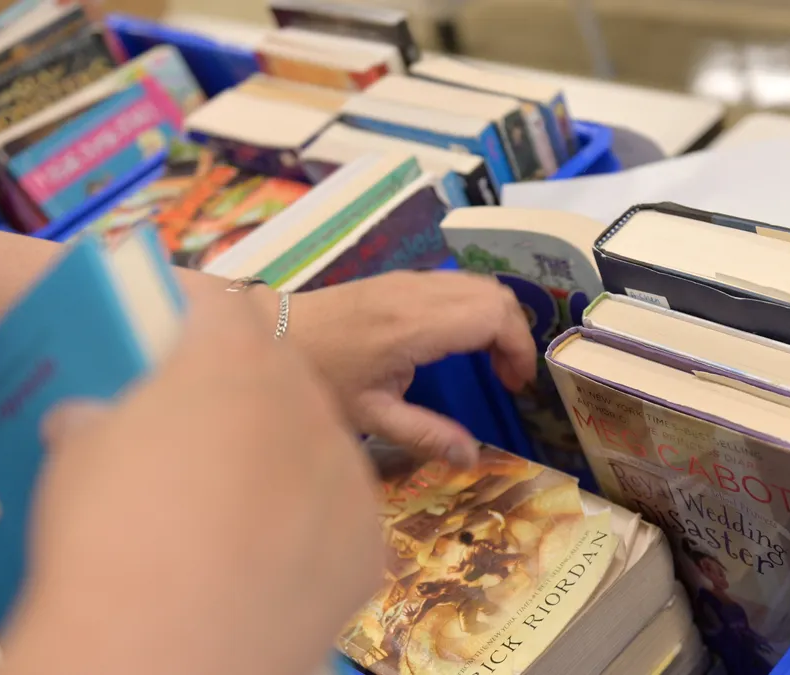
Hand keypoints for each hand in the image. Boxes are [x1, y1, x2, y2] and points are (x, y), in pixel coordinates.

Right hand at [0, 287, 382, 674]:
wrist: (166, 645)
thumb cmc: (109, 532)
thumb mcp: (75, 455)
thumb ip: (98, 419)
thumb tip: (88, 421)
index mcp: (232, 359)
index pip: (221, 306)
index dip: (196, 314)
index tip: (177, 331)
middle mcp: (304, 401)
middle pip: (281, 377)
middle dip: (246, 395)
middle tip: (203, 437)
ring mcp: (347, 471)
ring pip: (320, 447)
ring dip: (285, 463)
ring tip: (236, 509)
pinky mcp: (370, 540)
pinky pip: (341, 516)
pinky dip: (312, 528)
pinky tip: (271, 560)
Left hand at [286, 270, 535, 466]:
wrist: (270, 332)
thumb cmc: (319, 377)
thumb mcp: (371, 416)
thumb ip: (425, 435)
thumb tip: (473, 459)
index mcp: (415, 325)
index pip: (494, 316)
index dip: (519, 348)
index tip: (517, 385)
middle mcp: (418, 293)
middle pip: (496, 295)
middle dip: (516, 334)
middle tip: (508, 378)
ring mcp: (409, 280)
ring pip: (480, 284)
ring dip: (498, 320)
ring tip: (492, 363)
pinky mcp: (400, 279)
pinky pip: (458, 284)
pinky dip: (477, 309)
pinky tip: (462, 344)